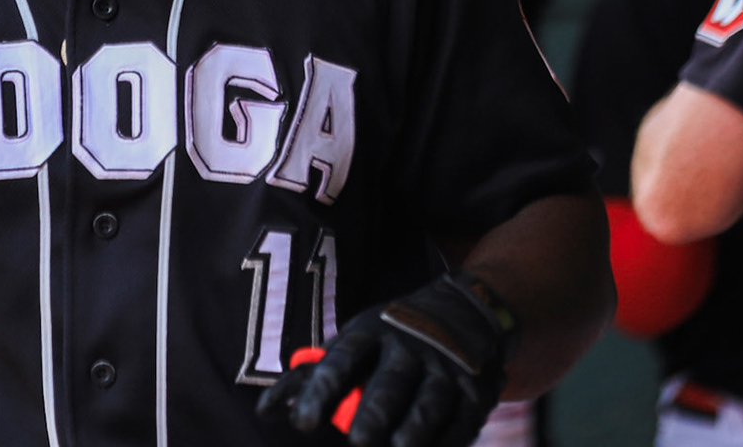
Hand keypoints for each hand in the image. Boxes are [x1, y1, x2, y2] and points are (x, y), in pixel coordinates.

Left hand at [258, 272, 515, 446]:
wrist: (465, 309)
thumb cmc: (391, 336)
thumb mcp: (354, 341)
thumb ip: (313, 377)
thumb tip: (267, 410)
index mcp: (370, 332)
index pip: (341, 359)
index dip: (321, 390)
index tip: (301, 422)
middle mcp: (408, 346)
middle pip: (390, 382)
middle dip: (375, 412)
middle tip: (358, 441)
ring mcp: (444, 366)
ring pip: (430, 400)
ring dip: (415, 428)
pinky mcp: (475, 388)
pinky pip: (463, 417)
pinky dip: (450, 438)